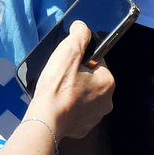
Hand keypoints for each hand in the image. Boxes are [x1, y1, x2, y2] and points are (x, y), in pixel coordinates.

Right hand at [29, 21, 113, 141]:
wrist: (46, 120)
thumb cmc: (57, 86)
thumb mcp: (68, 52)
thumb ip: (79, 35)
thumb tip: (82, 26)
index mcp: (108, 82)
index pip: (97, 60)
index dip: (81, 58)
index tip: (67, 62)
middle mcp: (108, 101)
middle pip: (92, 78)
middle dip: (78, 74)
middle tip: (60, 75)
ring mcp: (96, 117)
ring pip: (85, 95)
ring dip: (74, 90)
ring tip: (57, 89)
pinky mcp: (84, 128)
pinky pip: (78, 111)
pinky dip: (70, 106)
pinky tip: (59, 103)